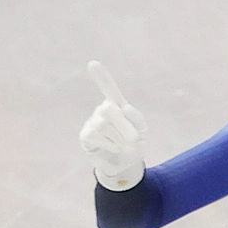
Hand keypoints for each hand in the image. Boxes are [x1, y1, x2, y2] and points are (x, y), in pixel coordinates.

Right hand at [81, 62, 147, 190]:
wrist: (124, 164)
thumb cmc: (133, 144)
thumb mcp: (141, 131)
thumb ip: (136, 119)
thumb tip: (123, 107)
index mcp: (118, 106)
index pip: (109, 90)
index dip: (102, 78)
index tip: (93, 64)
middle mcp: (103, 111)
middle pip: (109, 108)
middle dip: (125, 125)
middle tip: (136, 139)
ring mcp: (92, 122)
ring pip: (104, 124)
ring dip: (120, 138)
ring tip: (124, 145)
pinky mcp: (86, 136)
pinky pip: (96, 135)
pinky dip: (111, 144)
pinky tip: (114, 148)